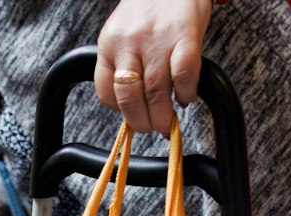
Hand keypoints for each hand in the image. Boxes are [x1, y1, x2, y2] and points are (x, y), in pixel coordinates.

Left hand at [95, 0, 214, 133]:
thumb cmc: (151, 9)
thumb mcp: (125, 33)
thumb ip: (125, 63)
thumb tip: (136, 105)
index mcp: (109, 44)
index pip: (105, 91)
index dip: (120, 112)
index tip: (133, 117)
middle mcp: (129, 43)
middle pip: (129, 97)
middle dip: (142, 123)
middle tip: (154, 128)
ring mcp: (157, 40)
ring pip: (155, 92)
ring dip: (162, 116)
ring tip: (169, 122)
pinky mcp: (185, 35)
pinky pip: (184, 75)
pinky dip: (185, 93)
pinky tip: (186, 97)